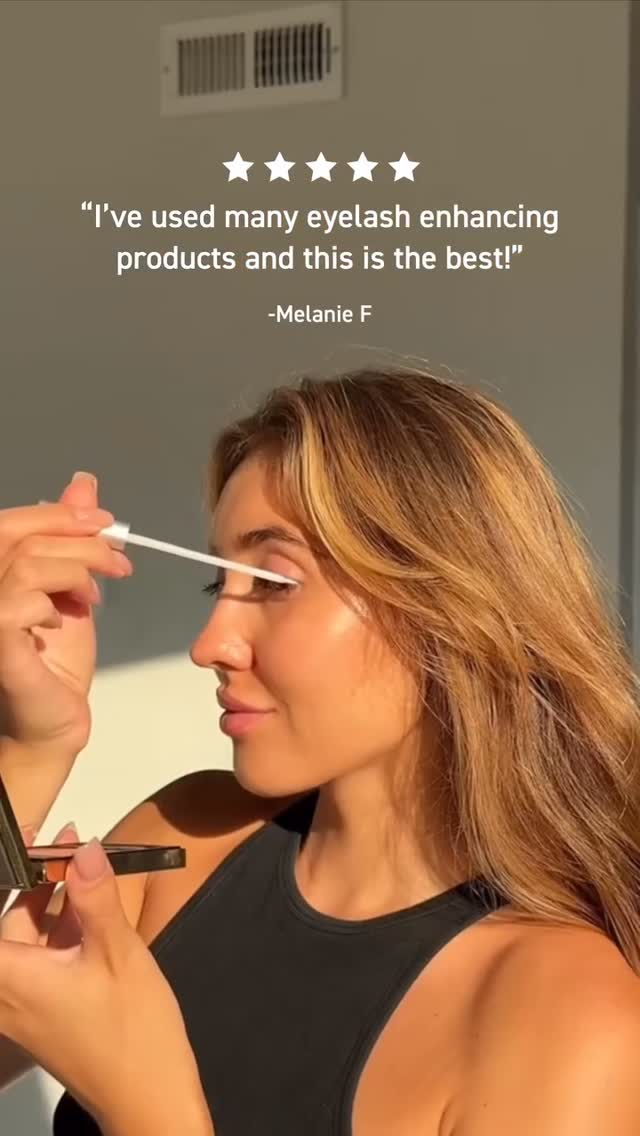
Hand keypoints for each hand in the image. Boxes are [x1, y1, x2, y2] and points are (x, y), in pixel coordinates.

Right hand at [0, 472, 131, 751]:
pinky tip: (63, 622)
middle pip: (20, 537)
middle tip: (117, 560)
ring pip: (25, 565)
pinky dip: (51, 604)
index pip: (10, 523)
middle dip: (79, 541)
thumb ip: (71, 539)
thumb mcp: (71, 587)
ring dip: (74, 573)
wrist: (53, 723)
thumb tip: (83, 485)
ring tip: (94, 596)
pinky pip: (19, 602)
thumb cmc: (53, 664)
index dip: (58, 514)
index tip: (106, 523)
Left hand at [0, 835, 211, 1134]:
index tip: (27, 840)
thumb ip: (96, 896)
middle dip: (34, 878)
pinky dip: (60, 928)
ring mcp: (22, 1004)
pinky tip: (92, 907)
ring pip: (24, 936)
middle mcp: (6, 992)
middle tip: (67, 844)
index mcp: (10, 976)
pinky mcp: (41, 1011)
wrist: (149, 1097)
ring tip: (83, 865)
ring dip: (51, 900)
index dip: (7, 871)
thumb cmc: (132, 1034)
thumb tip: (84, 850)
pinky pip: (38, 957)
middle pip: (6, 920)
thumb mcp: (118, 952)